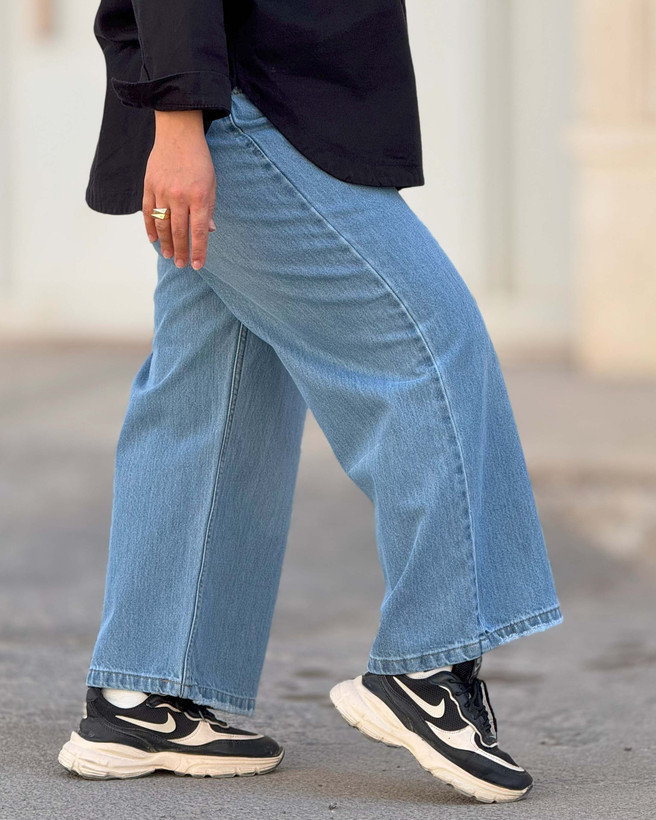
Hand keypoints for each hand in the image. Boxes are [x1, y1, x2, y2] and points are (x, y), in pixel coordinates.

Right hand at [142, 110, 216, 269]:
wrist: (178, 132)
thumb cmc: (199, 160)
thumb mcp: (211, 183)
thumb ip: (208, 208)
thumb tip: (208, 232)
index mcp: (199, 196)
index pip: (198, 231)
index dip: (198, 251)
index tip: (197, 265)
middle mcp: (179, 196)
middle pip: (179, 231)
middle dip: (182, 251)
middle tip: (182, 265)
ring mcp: (162, 190)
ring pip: (162, 225)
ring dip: (165, 243)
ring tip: (169, 256)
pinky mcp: (149, 185)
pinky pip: (148, 212)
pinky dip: (150, 227)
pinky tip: (154, 240)